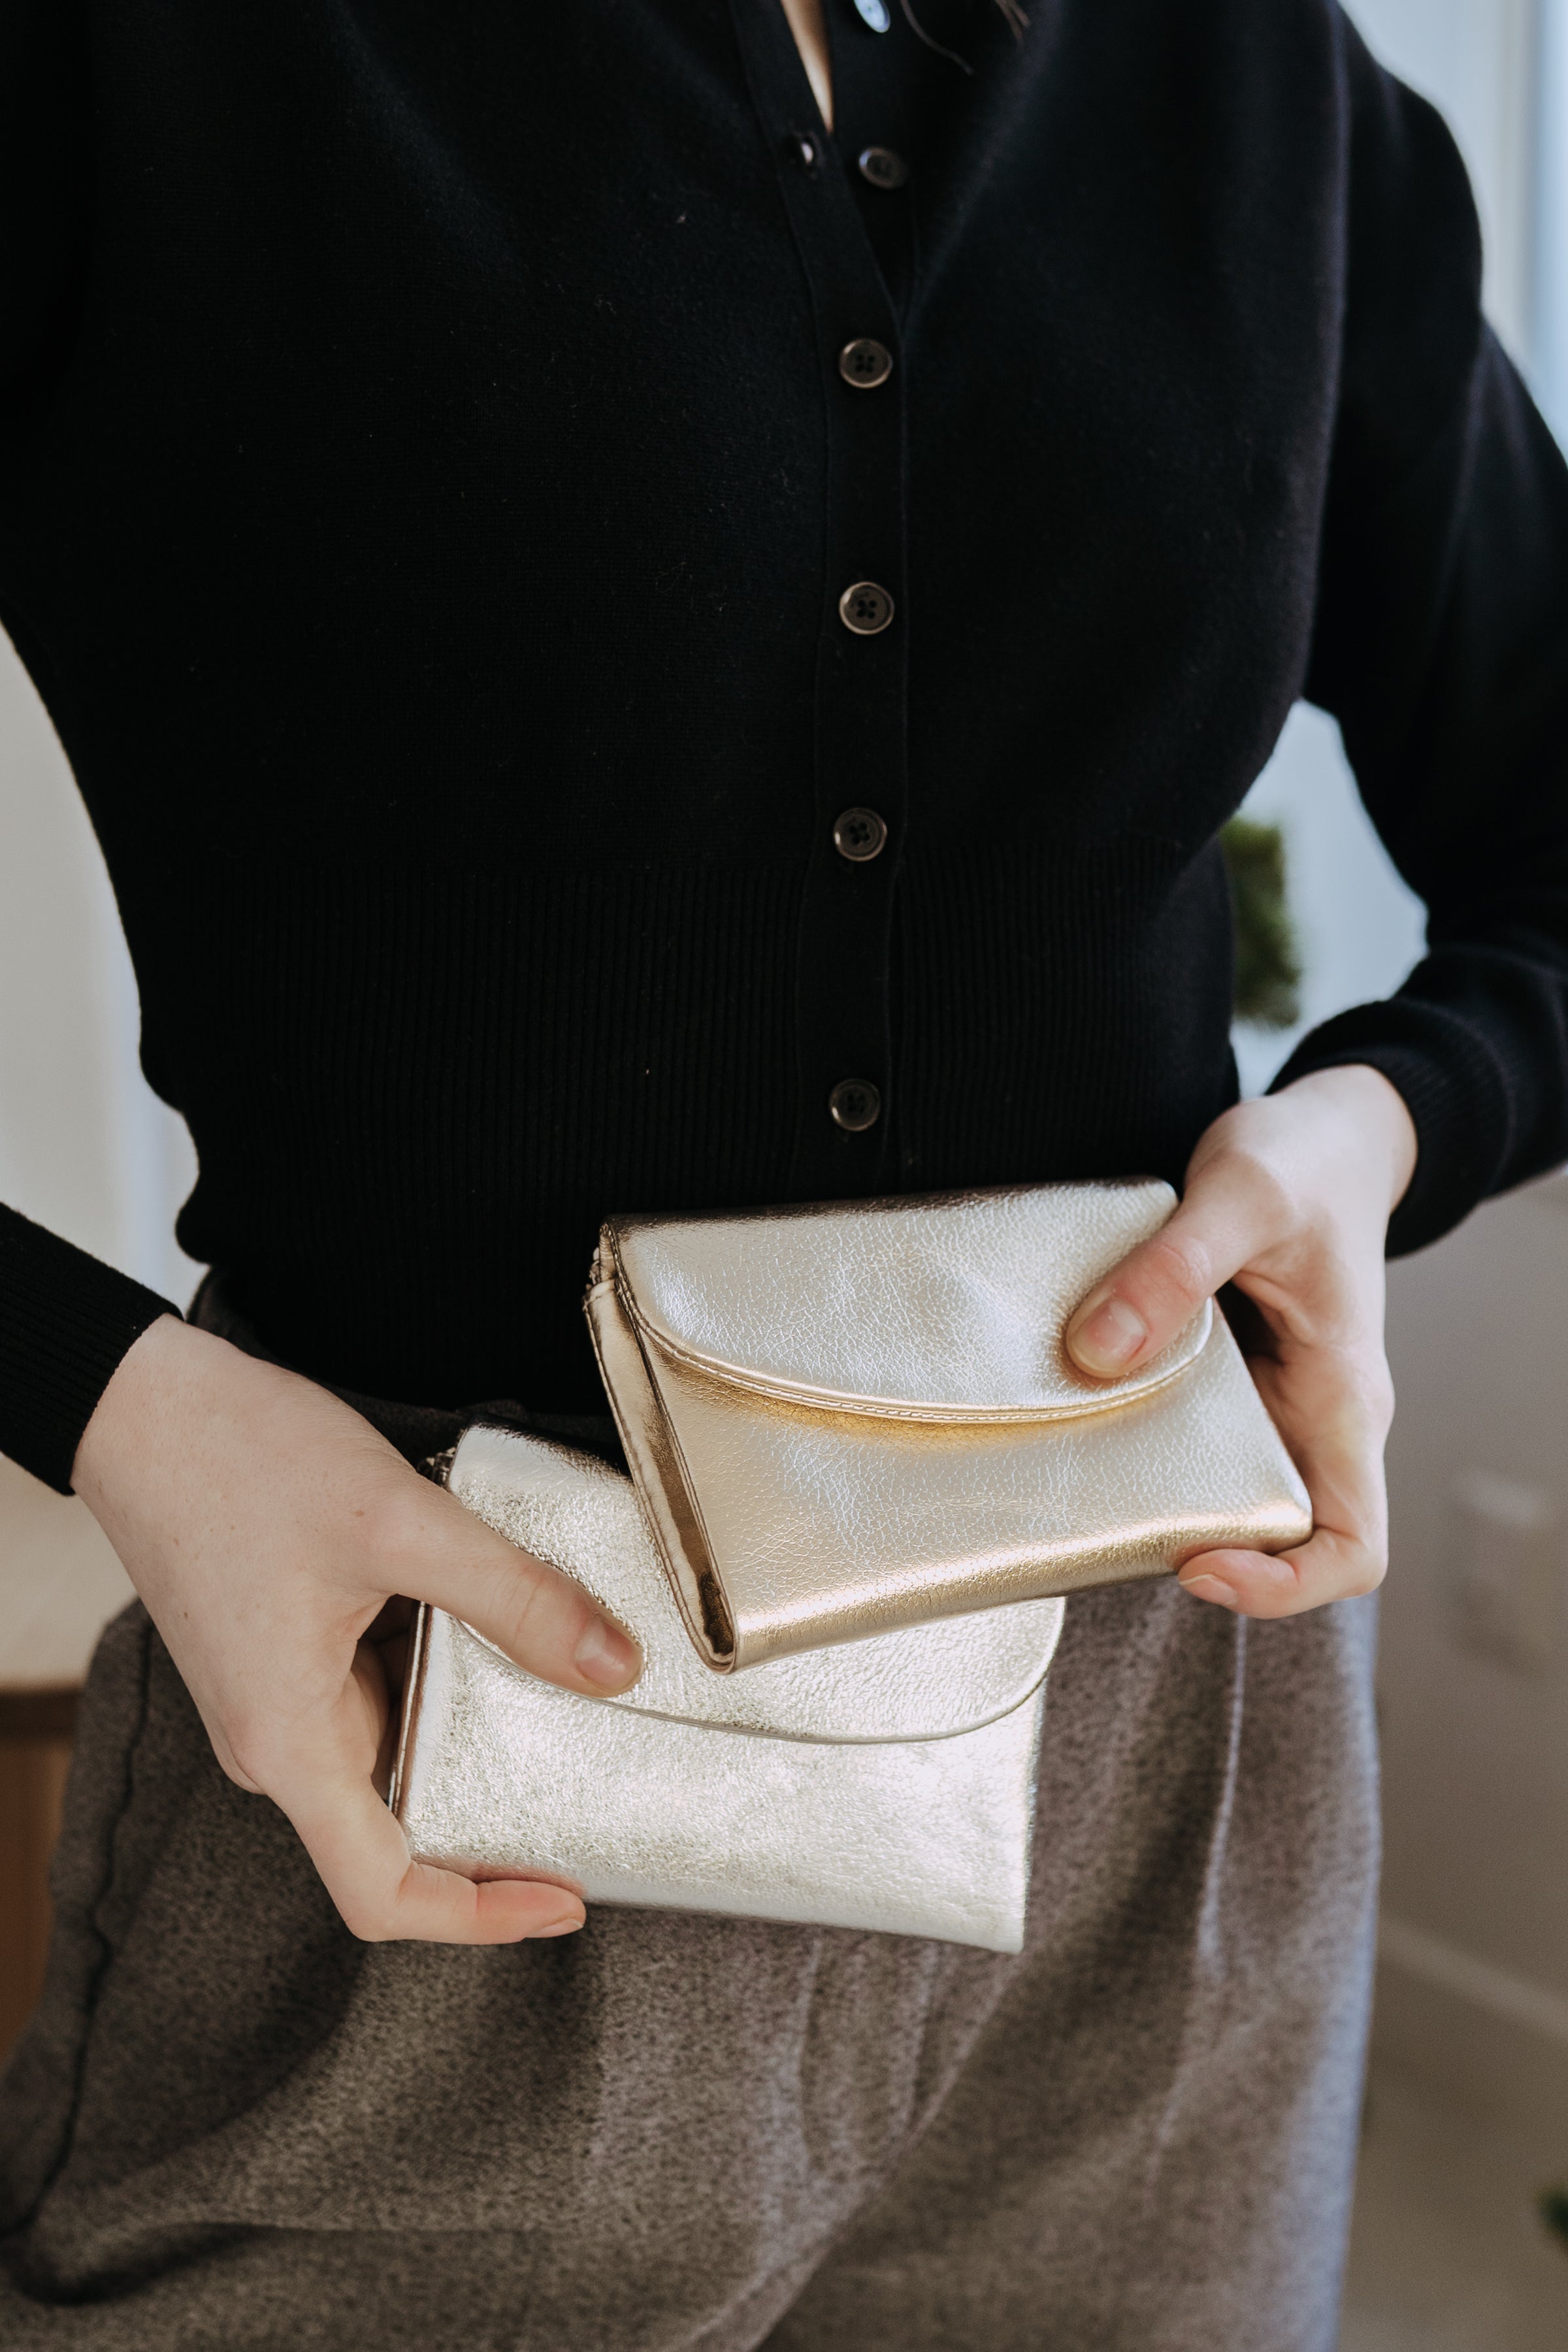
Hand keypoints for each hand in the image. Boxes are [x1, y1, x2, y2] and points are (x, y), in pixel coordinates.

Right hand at [72, 1316, 641, 1941]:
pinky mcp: (292, 1652)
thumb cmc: (239, 1460)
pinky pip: (385, 1687)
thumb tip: (615, 1666)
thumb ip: (516, 1599)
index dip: (480, 1916)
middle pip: (402, 1824)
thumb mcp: (400, 1525)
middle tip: (599, 1783)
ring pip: (401, 1746)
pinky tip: (502, 1621)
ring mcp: (284, 1697)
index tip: (565, 1899)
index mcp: (288, 1744)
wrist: (144, 1402)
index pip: (381, 1894)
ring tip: (568, 1686)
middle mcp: (280, 1740)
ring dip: (477, 1723)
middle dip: (500, 1811)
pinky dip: (447, 1667)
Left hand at [1063, 1065, 1417, 1616]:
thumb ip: (1173, 1270)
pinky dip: (1136, 1437)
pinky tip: (1081, 1407)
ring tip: (1079, 1471)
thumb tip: (1097, 1355)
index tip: (1198, 1559)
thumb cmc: (1307, 1161)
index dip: (1282, 1585)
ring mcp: (1271, 1405)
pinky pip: (1188, 1437)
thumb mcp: (1240, 1193)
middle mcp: (1313, 1419)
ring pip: (1223, 1492)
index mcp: (1344, 1398)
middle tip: (1106, 1514)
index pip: (1353, 1547)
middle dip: (1198, 1545)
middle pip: (1276, 1539)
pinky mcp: (1228, 1381)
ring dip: (1157, 1496)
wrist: (1328, 1134)